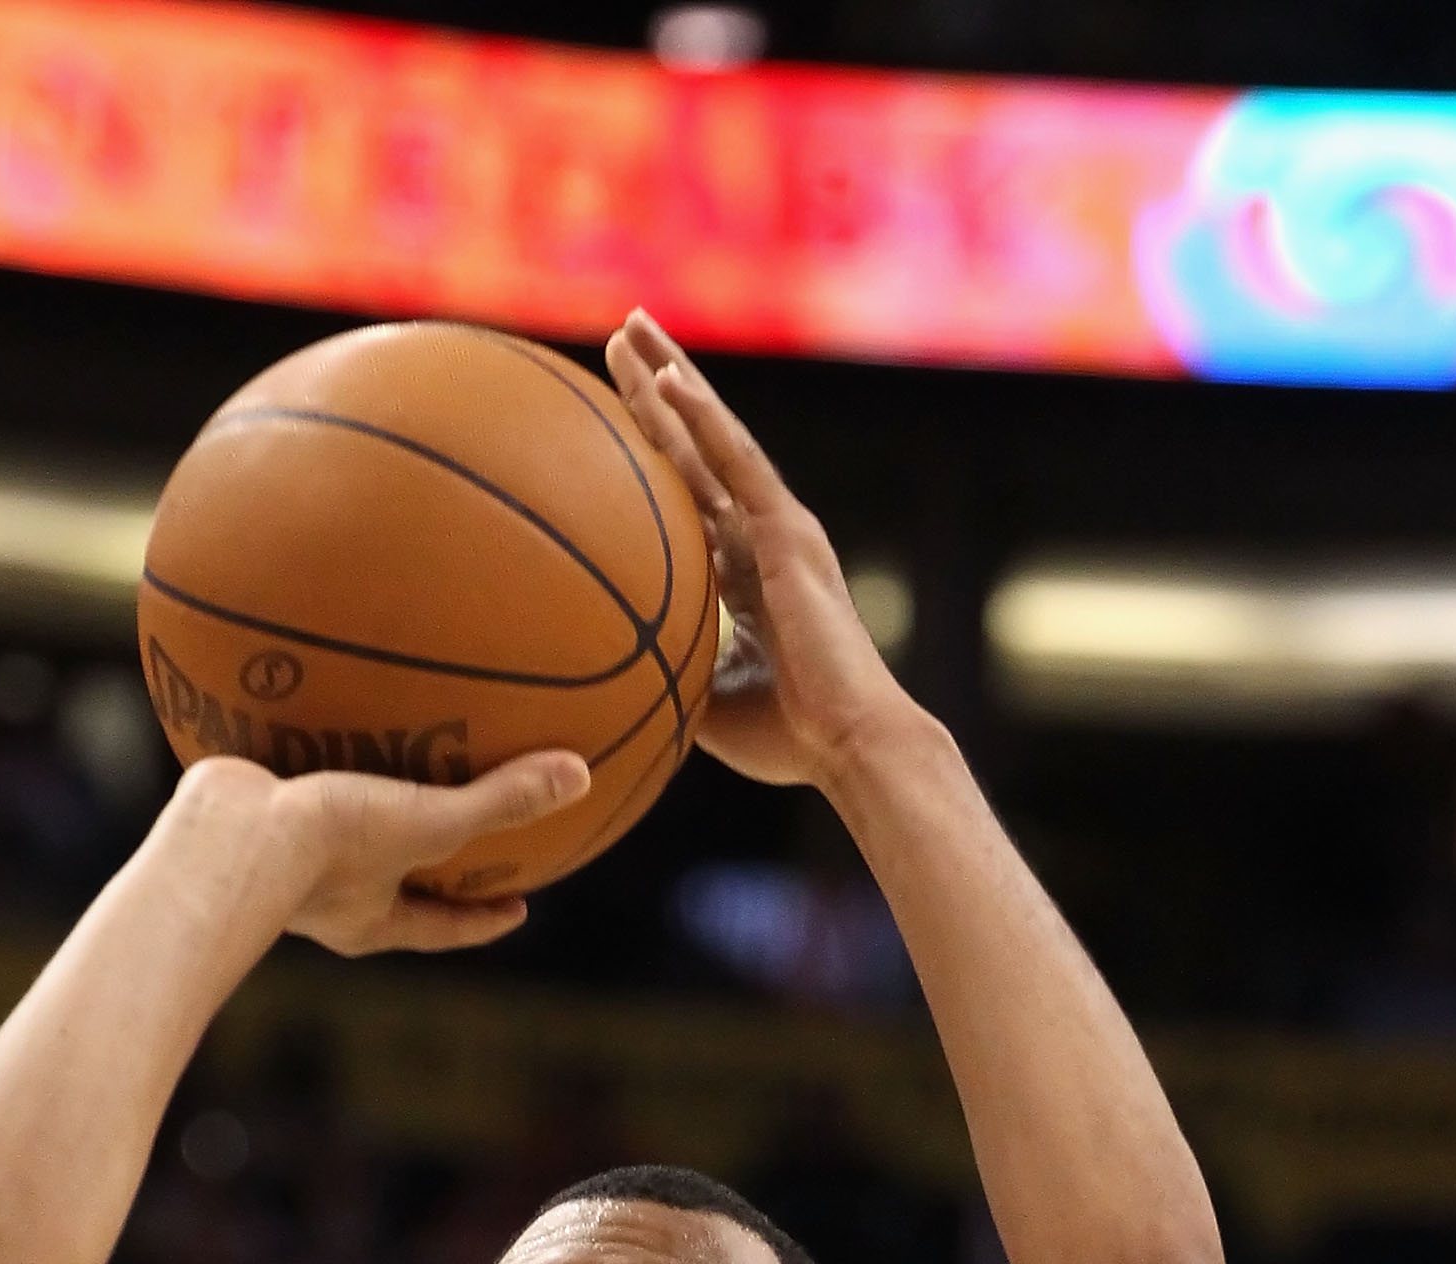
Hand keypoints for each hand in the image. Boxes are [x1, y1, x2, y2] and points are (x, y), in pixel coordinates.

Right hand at [165, 749, 590, 958]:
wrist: (222, 837)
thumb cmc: (324, 848)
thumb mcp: (427, 822)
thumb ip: (500, 801)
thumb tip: (580, 777)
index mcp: (369, 919)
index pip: (441, 926)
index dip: (481, 920)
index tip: (518, 907)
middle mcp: (326, 899)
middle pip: (390, 885)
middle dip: (422, 865)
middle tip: (460, 840)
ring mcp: (282, 858)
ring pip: (336, 833)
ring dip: (362, 803)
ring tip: (386, 761)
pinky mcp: (249, 813)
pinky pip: (289, 778)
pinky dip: (305, 747)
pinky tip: (312, 700)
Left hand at [606, 310, 908, 786]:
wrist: (851, 743)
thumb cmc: (790, 739)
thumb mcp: (705, 702)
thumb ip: (667, 671)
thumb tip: (604, 677)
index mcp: (745, 572)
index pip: (690, 493)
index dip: (656, 448)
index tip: (614, 411)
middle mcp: (762, 537)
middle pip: (697, 447)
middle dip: (659, 390)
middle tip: (620, 337)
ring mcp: (777, 528)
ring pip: (714, 436)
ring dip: (671, 378)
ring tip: (630, 327)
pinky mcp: (789, 534)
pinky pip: (736, 464)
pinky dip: (700, 418)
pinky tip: (667, 377)